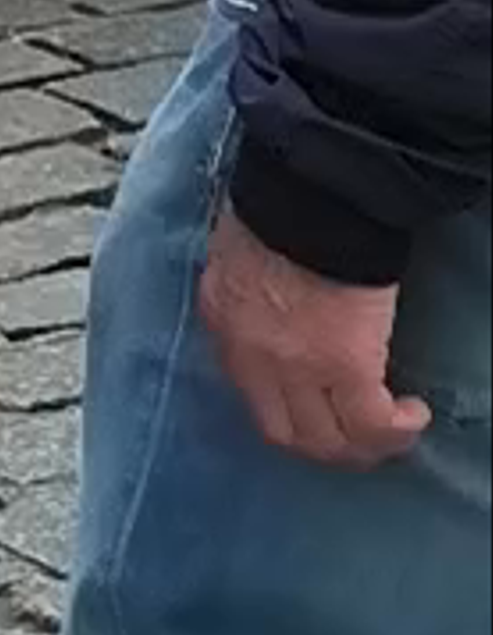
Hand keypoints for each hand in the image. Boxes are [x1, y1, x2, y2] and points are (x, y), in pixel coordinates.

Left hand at [198, 207, 428, 465]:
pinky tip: (412, 414)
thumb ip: (248, 287)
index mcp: (221, 318)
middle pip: (283, 432)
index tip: (310, 403)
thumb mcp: (239, 249)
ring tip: (388, 432)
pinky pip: (371, 425)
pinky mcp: (346, 367)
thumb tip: (275, 301)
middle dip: (320, 443)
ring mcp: (296, 368)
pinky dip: (395, 431)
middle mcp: (250, 356)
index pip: (246, 388)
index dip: (283, 405)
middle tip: (352, 435)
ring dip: (360, 446)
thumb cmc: (278, 202)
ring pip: (327, 442)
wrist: (310, 188)